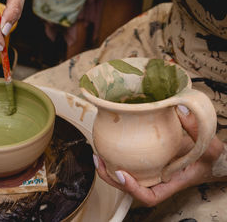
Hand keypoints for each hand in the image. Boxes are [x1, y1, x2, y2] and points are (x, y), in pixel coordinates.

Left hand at [93, 105, 225, 206]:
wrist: (208, 157)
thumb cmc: (208, 156)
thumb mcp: (209, 144)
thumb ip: (197, 128)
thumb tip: (179, 109)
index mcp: (171, 183)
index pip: (149, 196)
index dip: (133, 189)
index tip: (121, 174)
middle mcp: (157, 180)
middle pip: (129, 189)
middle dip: (111, 178)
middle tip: (99, 161)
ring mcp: (150, 173)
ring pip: (125, 178)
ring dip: (108, 169)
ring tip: (97, 155)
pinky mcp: (145, 162)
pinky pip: (128, 164)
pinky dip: (116, 157)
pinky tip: (107, 145)